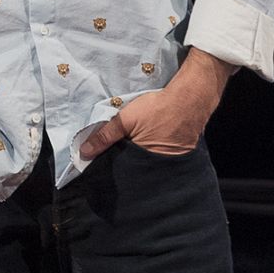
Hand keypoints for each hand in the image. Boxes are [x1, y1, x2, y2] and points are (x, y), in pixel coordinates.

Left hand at [79, 48, 231, 158]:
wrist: (190, 100)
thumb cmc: (157, 109)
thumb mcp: (125, 119)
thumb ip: (104, 136)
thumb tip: (83, 152)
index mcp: (142, 161)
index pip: (118, 172)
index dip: (107, 168)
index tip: (94, 165)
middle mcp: (155, 167)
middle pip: (130, 171)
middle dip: (118, 167)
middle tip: (105, 159)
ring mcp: (167, 163)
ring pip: (142, 166)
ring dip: (131, 160)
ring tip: (120, 152)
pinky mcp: (174, 157)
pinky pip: (154, 160)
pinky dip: (145, 155)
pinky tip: (139, 146)